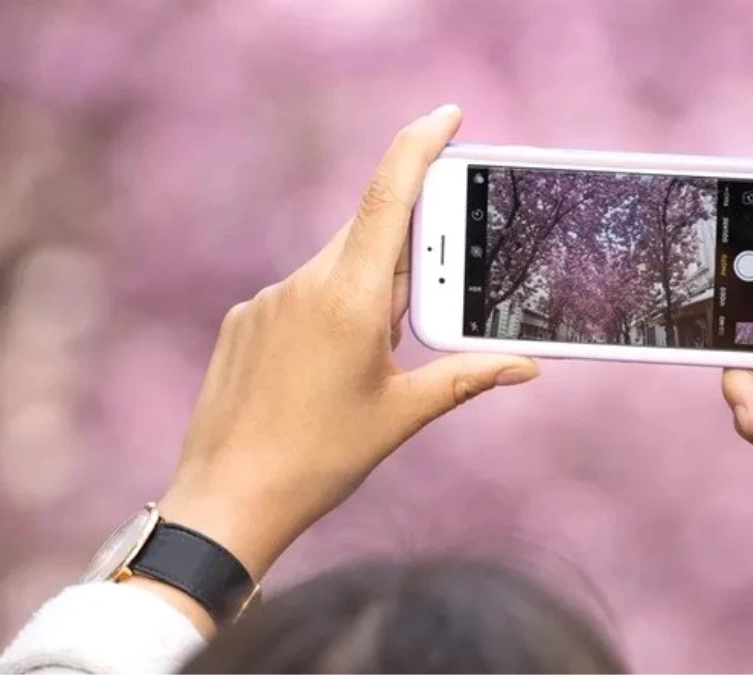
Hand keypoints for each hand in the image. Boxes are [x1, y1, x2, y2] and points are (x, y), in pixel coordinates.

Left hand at [155, 105, 537, 589]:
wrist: (227, 499)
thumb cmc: (319, 459)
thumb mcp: (403, 414)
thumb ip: (467, 377)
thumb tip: (525, 365)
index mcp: (349, 299)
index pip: (390, 197)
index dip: (421, 145)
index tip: (448, 116)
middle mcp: (302, 284)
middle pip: (368, 238)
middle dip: (405, 262)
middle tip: (421, 314)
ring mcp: (266, 299)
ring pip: (332, 270)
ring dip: (363, 294)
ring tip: (366, 364)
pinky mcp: (243, 319)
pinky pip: (297, 295)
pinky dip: (325, 312)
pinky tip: (322, 371)